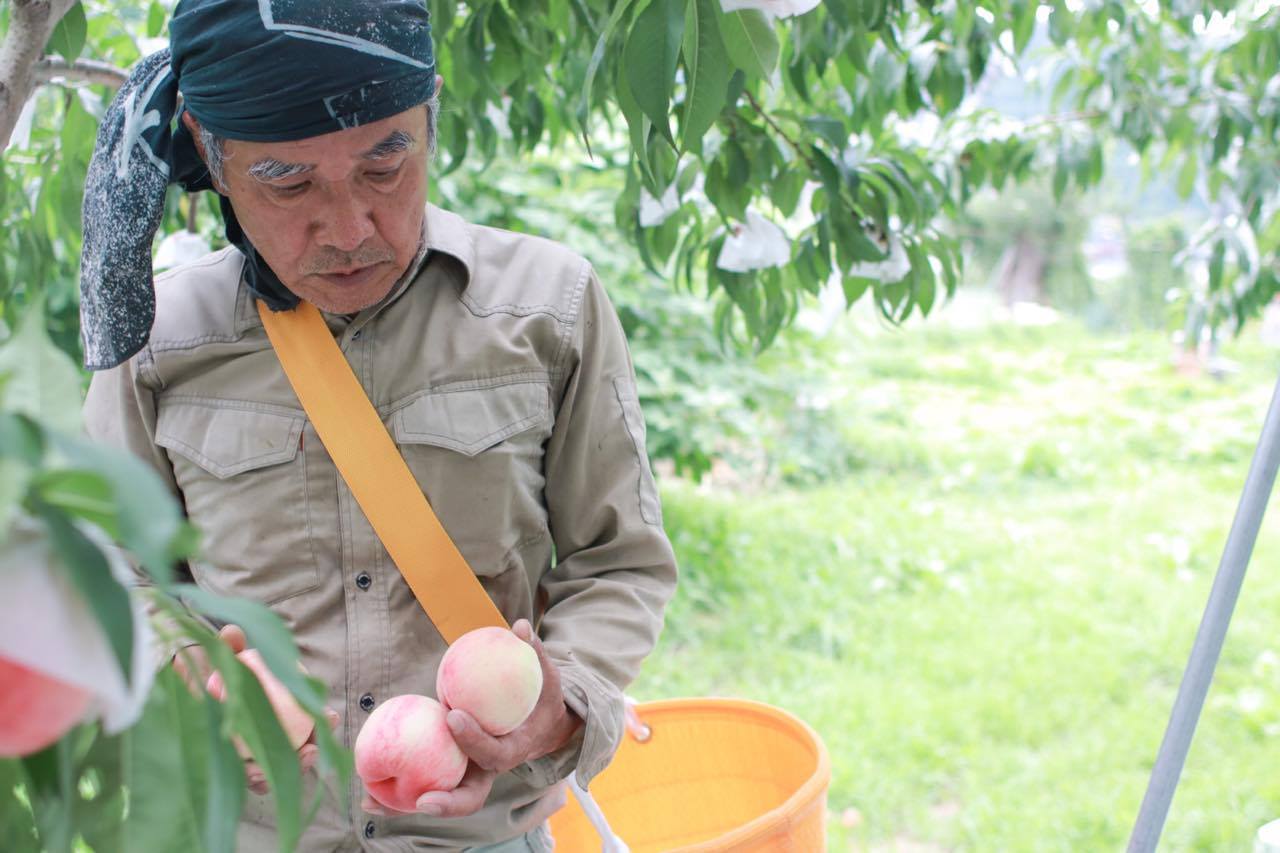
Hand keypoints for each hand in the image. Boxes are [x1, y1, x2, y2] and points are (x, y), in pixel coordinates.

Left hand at [173, 624, 338, 795]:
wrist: (185, 688)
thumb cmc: (213, 670)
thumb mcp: (223, 656)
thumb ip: (229, 644)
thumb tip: (232, 633)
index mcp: (284, 704)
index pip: (312, 715)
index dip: (324, 720)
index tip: (328, 718)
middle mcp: (277, 730)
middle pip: (302, 747)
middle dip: (309, 755)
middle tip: (308, 752)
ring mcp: (259, 750)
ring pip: (280, 766)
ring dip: (283, 771)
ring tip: (278, 768)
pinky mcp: (239, 766)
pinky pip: (255, 778)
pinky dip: (257, 778)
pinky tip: (255, 775)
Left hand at [360, 619, 581, 818]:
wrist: (540, 726)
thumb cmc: (541, 699)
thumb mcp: (545, 676)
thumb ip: (534, 652)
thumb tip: (520, 625)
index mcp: (513, 749)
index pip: (494, 752)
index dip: (474, 739)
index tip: (453, 715)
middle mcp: (490, 770)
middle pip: (469, 796)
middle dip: (447, 801)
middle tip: (421, 798)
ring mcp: (470, 776)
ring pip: (441, 799)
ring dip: (406, 806)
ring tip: (371, 802)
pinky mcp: (452, 774)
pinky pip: (425, 787)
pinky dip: (397, 797)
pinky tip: (364, 795)